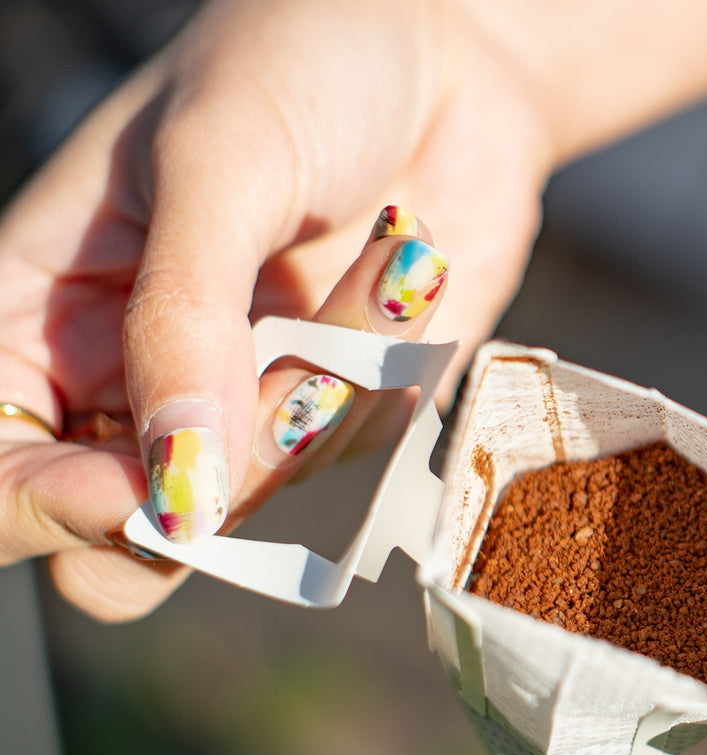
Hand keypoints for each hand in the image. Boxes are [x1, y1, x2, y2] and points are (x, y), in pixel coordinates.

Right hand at [0, 0, 550, 617]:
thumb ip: (182, 325)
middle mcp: (133, 383)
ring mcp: (244, 406)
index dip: (47, 512)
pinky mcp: (346, 409)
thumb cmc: (302, 62)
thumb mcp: (215, 163)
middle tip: (290, 385)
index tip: (139, 488)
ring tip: (385, 249)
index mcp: (39, 317)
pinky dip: (394, 371)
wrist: (452, 49)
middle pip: (134, 540)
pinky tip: (409, 269)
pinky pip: (361, 455)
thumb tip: (175, 493)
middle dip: (218, 487)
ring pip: (267, 504)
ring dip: (335, 385)